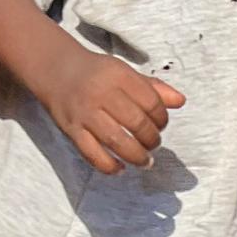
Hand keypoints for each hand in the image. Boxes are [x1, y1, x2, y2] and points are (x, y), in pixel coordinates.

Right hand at [42, 47, 183, 174]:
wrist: (55, 69)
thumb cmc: (96, 73)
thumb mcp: (124, 72)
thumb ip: (153, 88)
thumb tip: (181, 101)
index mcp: (118, 75)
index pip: (151, 102)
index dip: (162, 118)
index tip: (160, 124)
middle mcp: (100, 93)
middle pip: (137, 123)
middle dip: (152, 139)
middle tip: (153, 144)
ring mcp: (84, 112)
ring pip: (117, 141)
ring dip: (137, 156)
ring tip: (144, 160)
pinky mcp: (71, 129)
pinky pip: (92, 154)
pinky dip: (109, 166)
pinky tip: (120, 168)